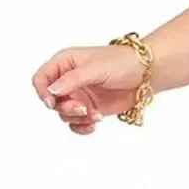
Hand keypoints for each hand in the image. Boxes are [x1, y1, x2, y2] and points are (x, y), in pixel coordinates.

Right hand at [31, 45, 147, 134]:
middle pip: (52, 100)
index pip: (41, 79)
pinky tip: (93, 125)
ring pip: (64, 114)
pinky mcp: (90, 108)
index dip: (42, 92)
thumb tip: (52, 90)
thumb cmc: (122, 62)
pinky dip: (82, 127)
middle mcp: (69, 80)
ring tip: (95, 115)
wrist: (146, 74)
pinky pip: (76, 123)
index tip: (52, 102)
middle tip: (83, 109)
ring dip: (77, 118)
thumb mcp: (95, 68)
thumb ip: (73, 80)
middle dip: (66, 108)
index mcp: (65, 63)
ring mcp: (79, 95)